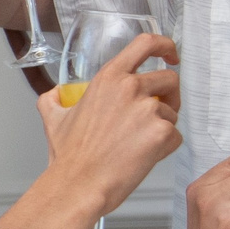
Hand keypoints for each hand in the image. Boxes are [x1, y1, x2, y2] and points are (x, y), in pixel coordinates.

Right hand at [41, 34, 180, 213]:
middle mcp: (131, 88)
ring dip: (163, 126)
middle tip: (160, 111)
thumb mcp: (53, 118)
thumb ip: (54, 99)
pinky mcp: (162, 133)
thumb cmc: (70, 157)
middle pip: (170, 79)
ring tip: (140, 143)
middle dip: (170, 96)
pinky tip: (144, 156)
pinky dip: (165, 148)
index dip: (165, 45)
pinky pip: (175, 136)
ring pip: (172, 112)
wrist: (79, 184)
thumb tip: (56, 95)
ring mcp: (148, 110)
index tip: (170, 55)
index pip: (146, 44)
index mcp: (109, 78)